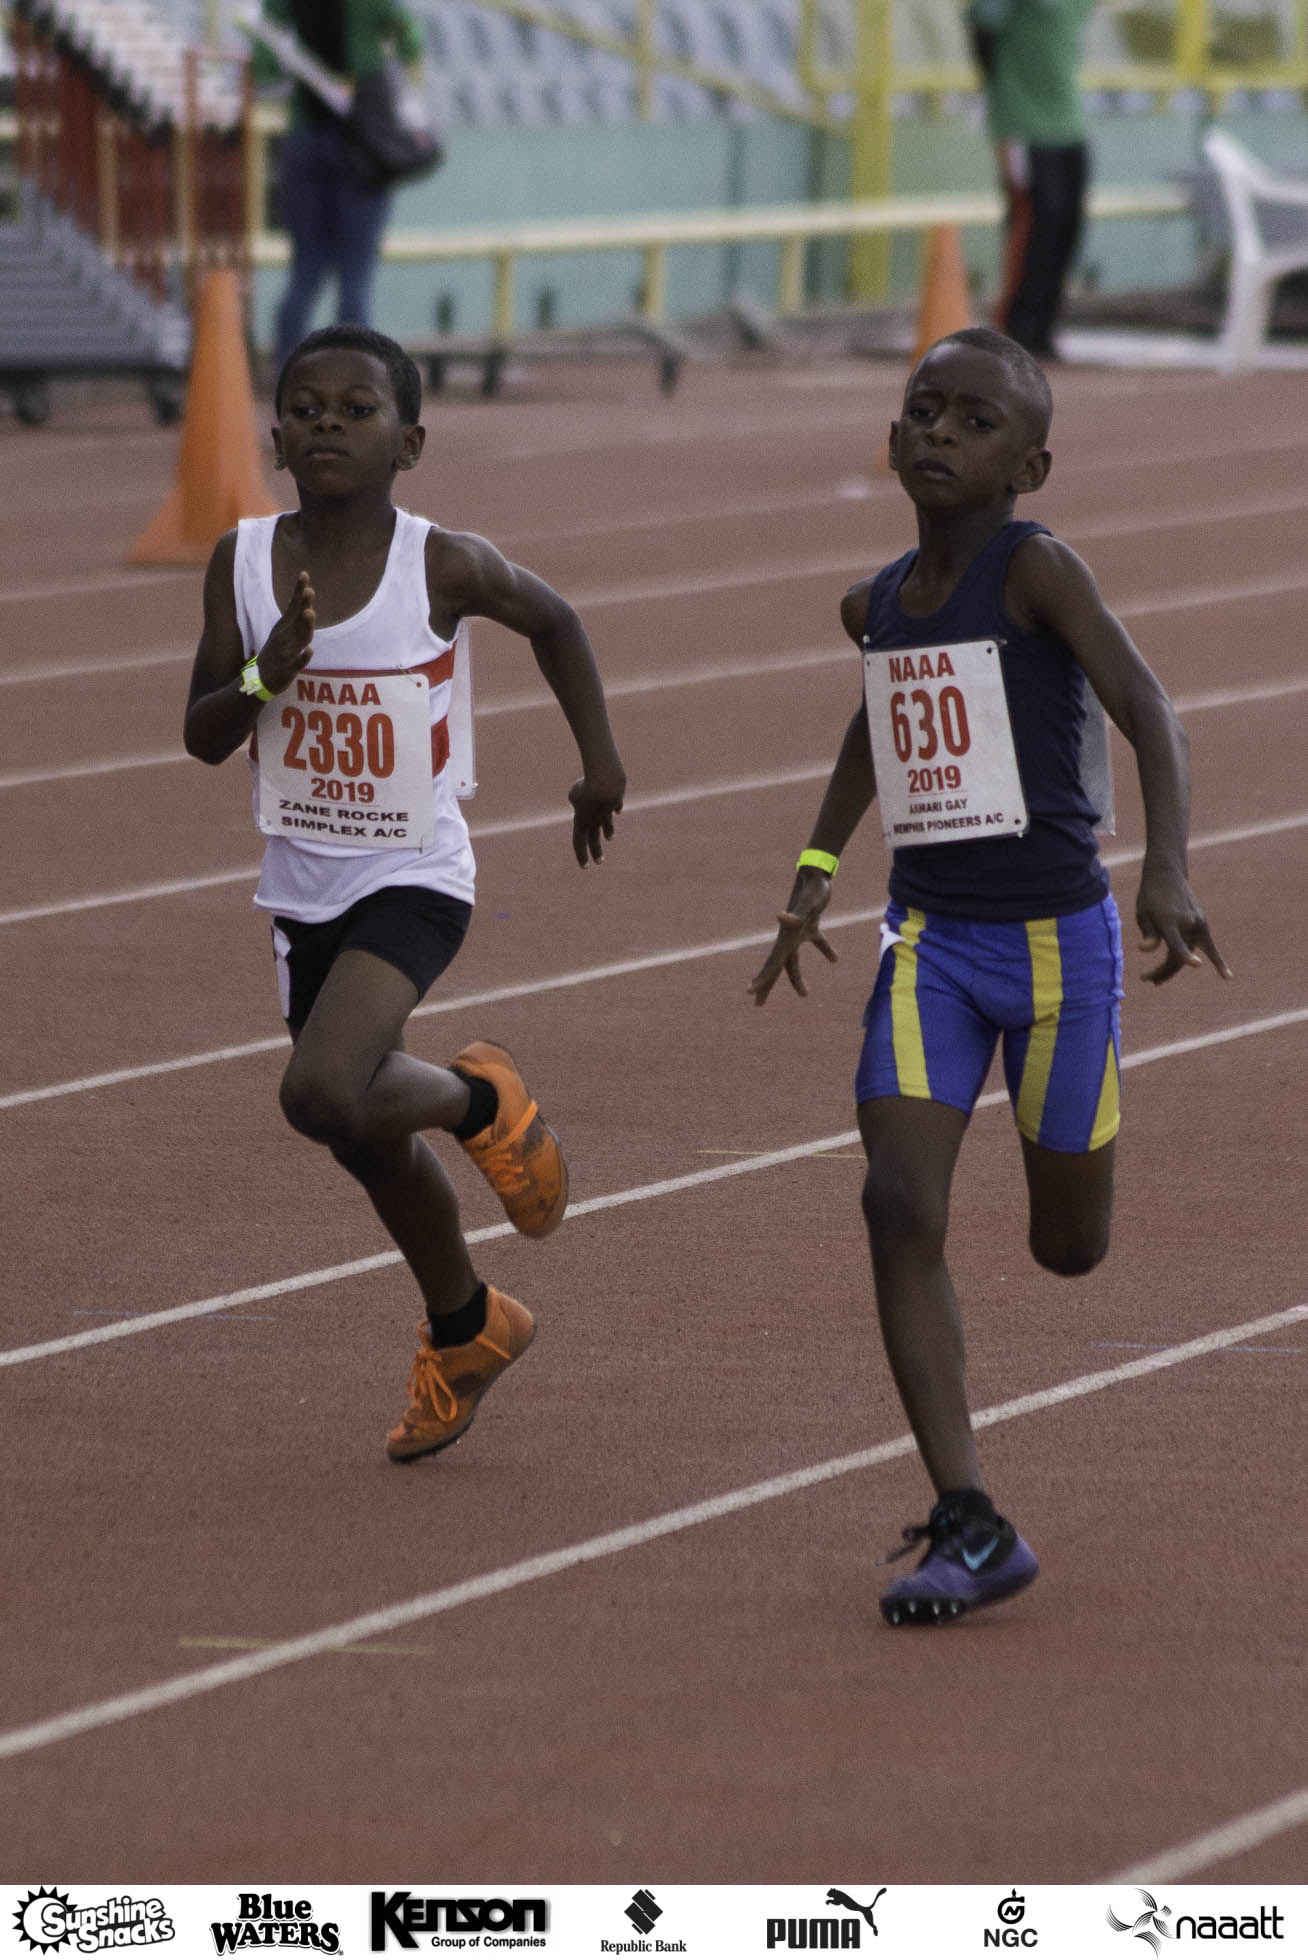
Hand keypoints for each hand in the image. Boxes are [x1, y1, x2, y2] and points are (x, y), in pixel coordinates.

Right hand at [254, 570, 315, 695]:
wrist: (258, 680)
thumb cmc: (276, 654)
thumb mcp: (283, 632)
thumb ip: (296, 616)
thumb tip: (306, 596)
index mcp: (284, 628)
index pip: (294, 606)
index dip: (299, 591)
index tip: (304, 574)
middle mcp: (285, 637)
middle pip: (297, 620)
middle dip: (303, 605)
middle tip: (309, 591)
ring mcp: (285, 653)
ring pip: (297, 639)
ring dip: (304, 627)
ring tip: (310, 613)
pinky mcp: (287, 670)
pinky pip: (296, 663)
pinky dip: (302, 658)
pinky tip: (309, 651)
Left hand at [569, 770, 624, 865]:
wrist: (607, 782)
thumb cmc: (587, 788)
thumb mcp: (575, 793)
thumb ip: (576, 800)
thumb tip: (583, 803)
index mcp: (582, 822)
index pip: (579, 842)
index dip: (581, 855)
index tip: (585, 867)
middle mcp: (595, 819)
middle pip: (593, 838)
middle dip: (596, 850)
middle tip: (599, 862)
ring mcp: (607, 811)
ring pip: (606, 823)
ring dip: (608, 831)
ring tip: (610, 838)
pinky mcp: (616, 799)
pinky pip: (614, 806)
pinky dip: (615, 808)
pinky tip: (617, 811)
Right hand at [748, 868, 837, 1004]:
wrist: (816, 873)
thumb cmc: (811, 890)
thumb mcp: (805, 904)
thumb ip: (794, 915)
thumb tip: (780, 917)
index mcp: (786, 938)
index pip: (773, 963)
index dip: (763, 979)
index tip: (750, 992)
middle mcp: (789, 936)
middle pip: (777, 967)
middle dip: (768, 985)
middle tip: (758, 1004)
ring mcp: (799, 931)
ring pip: (794, 960)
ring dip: (797, 978)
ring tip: (804, 995)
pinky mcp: (811, 924)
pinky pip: (817, 941)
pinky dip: (825, 950)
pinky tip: (835, 959)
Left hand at [1136, 869, 1230, 984]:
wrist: (1167, 876)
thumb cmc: (1150, 897)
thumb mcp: (1143, 914)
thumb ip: (1148, 934)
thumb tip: (1144, 949)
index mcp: (1169, 921)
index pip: (1178, 942)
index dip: (1185, 954)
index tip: (1196, 964)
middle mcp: (1186, 923)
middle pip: (1178, 956)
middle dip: (1162, 971)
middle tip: (1145, 978)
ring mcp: (1197, 923)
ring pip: (1189, 954)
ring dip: (1174, 968)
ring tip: (1156, 979)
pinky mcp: (1202, 924)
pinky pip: (1210, 947)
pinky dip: (1218, 961)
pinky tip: (1227, 977)